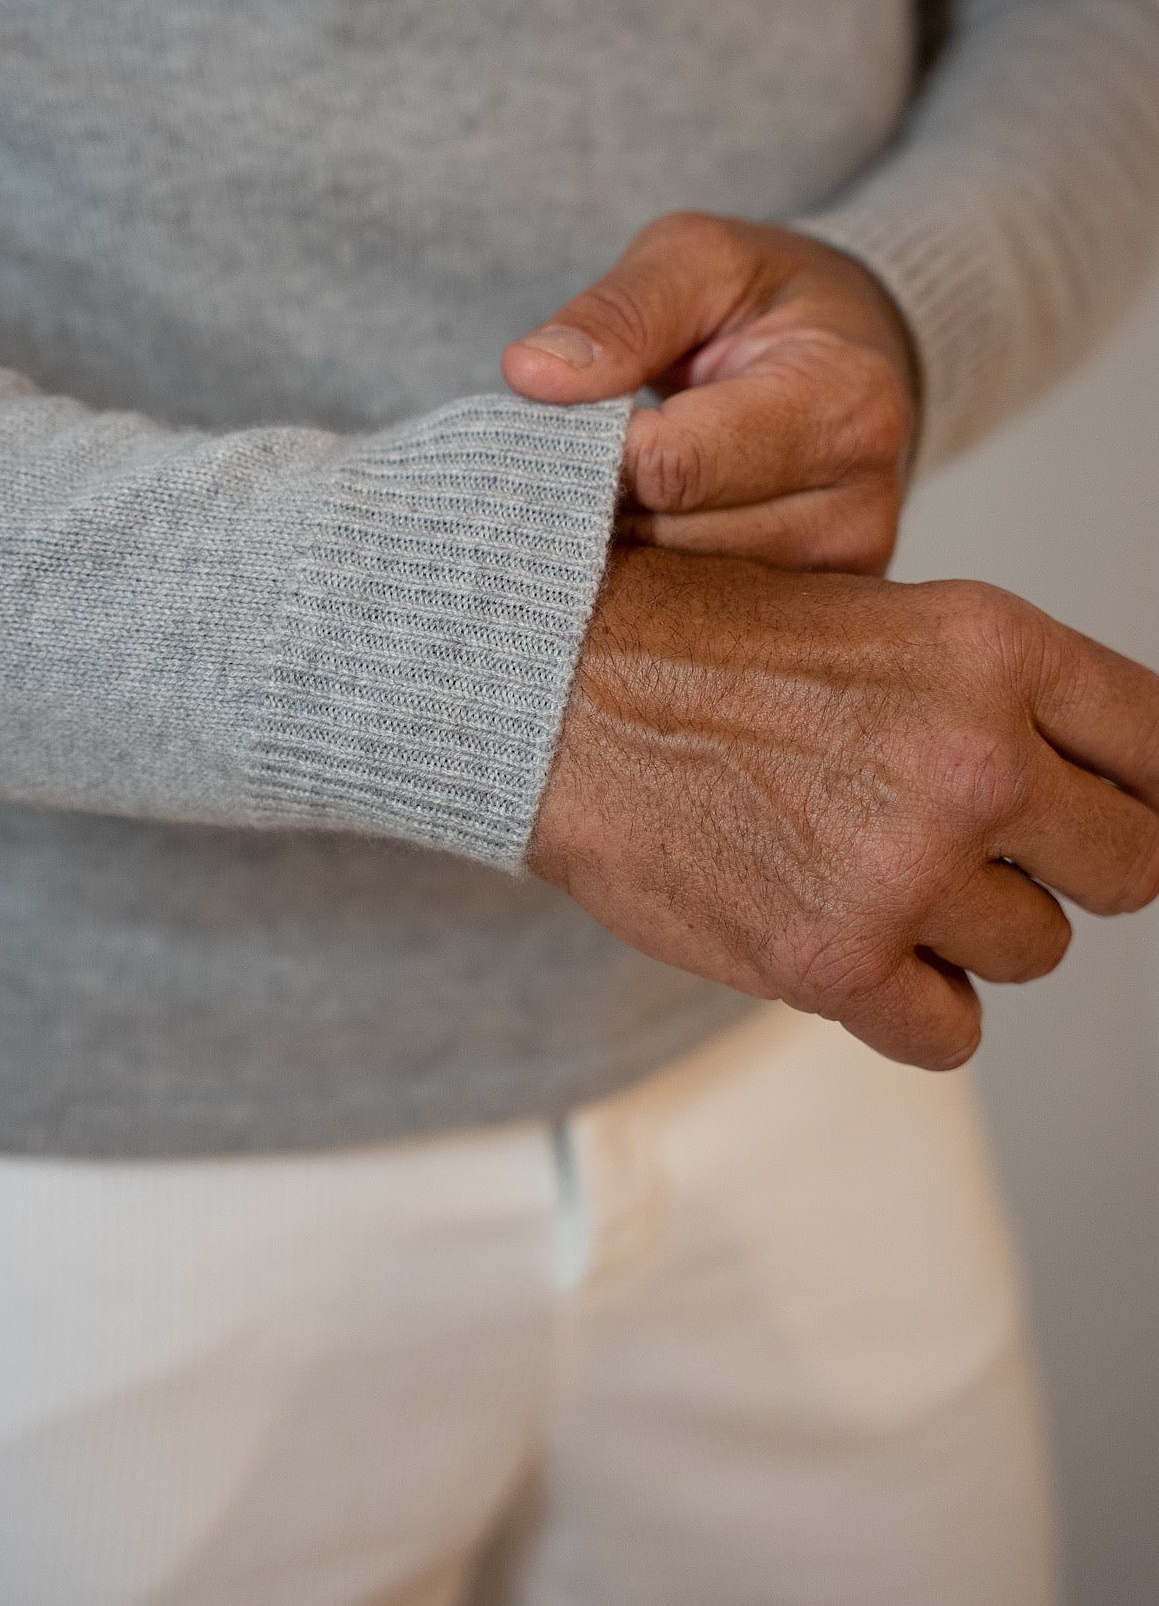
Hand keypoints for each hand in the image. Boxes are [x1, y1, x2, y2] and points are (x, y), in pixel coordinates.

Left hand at [503, 212, 918, 572]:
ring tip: (625, 483)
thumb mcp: (697, 260)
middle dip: (603, 500)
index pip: (675, 466)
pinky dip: (656, 580)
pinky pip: (701, 618)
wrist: (854, 354)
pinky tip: (654, 523)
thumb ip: (618, 314)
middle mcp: (860, 506)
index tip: (566, 420)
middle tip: (583, 454)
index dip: (594, 449)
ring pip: (676, 594)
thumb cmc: (767, 300)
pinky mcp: (817, 611)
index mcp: (844, 402)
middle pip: (669, 540)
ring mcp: (844, 575)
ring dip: (624, 545)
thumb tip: (530, 374)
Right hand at [530, 548, 1158, 1068]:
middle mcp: (972, 758)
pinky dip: (911, 1002)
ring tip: (874, 870)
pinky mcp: (833, 964)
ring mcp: (903, 868)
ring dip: (972, 928)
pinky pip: (954, 1031)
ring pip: (1037, 950)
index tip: (1112, 815)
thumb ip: (1003, 695)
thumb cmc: (701, 645)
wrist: (549, 691)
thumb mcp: (885, 617)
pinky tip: (848, 938)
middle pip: (1134, 867)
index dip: (1144, 792)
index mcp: (993, 647)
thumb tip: (1106, 784)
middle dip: (1068, 865)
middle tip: (985, 849)